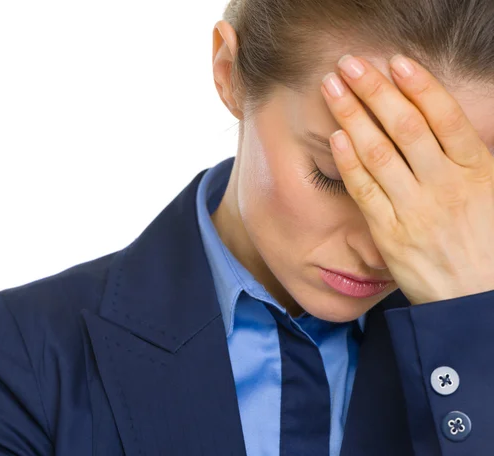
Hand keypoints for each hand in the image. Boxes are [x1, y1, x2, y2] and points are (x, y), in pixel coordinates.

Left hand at [320, 54, 493, 304]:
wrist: (478, 302)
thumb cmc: (490, 246)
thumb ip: (472, 160)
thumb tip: (449, 127)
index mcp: (479, 171)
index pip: (444, 117)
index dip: (419, 86)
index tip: (396, 61)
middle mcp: (446, 185)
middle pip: (404, 126)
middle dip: (374, 90)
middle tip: (349, 64)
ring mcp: (416, 209)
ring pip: (379, 152)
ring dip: (352, 115)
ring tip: (332, 88)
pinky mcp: (390, 233)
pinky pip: (366, 191)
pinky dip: (349, 162)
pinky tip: (336, 137)